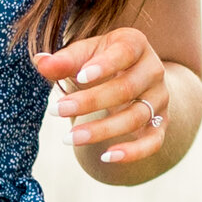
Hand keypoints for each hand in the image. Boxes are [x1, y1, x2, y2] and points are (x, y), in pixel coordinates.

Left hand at [35, 28, 169, 167]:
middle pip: (126, 88)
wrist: (131, 75)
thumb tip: (41, 62)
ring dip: (102, 130)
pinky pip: (153, 141)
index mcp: (135, 44)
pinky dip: (133, 152)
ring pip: (136, 117)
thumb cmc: (101, 60)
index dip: (104, 66)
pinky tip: (106, 157)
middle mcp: (153, 70)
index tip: (79, 77)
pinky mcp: (160, 123)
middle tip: (56, 110)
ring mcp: (159, 98)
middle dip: (90, 102)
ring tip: (69, 138)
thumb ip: (64, 60)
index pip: (124, 52)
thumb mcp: (84, 54)